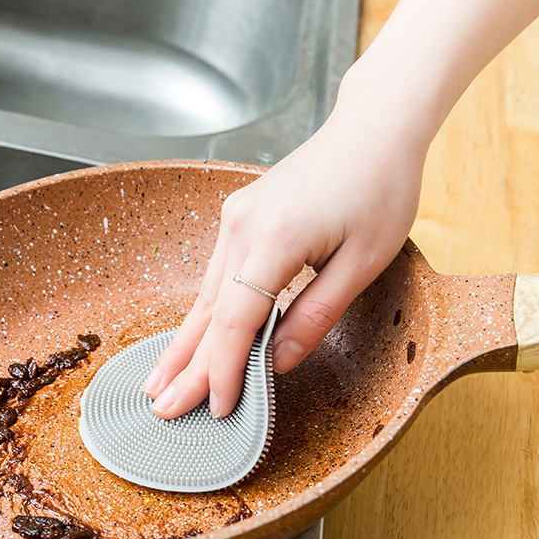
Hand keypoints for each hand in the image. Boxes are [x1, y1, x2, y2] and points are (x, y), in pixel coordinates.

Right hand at [143, 89, 427, 419]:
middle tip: (163, 407)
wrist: (371, 130)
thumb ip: (315, 315)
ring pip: (205, 297)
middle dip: (186, 366)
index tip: (217, 408)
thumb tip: (276, 361)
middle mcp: (242, 227)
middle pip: (209, 313)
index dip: (224, 371)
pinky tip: (187, 338)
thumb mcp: (363, 262)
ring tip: (159, 381)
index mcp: (276, 239)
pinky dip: (202, 314)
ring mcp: (235, 220)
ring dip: (184, 343)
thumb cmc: (379, 188)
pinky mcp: (238, 218)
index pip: (236, 322)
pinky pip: (215, 277)